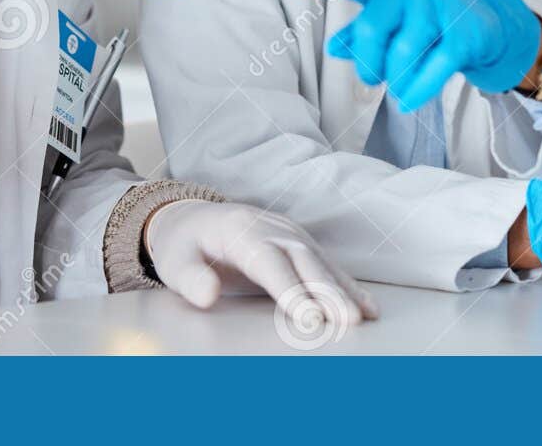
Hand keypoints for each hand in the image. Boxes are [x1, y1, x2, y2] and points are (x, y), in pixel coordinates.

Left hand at [144, 200, 377, 328]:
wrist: (192, 219)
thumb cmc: (184, 247)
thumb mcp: (174, 263)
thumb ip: (190, 279)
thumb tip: (208, 294)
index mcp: (238, 231)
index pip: (269, 262)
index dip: (291, 290)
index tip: (309, 319)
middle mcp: (270, 227)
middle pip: (303, 259)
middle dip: (328, 291)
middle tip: (349, 322)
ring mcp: (287, 232)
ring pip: (321, 260)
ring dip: (344, 289)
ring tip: (365, 317)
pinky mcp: (298, 242)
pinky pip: (326, 263)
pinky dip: (347, 284)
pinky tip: (367, 306)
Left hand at [296, 0, 539, 110]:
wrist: (484, 20)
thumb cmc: (421, 19)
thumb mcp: (389, 21)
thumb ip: (359, 34)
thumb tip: (334, 47)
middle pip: (371, 31)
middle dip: (367, 63)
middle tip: (370, 77)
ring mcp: (439, 9)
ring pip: (402, 55)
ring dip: (394, 80)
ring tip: (396, 86)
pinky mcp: (463, 35)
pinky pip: (434, 70)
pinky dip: (417, 91)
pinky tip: (406, 103)